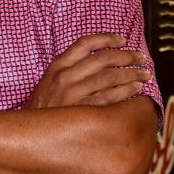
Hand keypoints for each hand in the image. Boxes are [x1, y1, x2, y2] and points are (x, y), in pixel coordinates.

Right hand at [26, 33, 149, 108]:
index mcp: (56, 67)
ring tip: (144, 74)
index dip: (106, 39)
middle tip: (141, 58)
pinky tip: (136, 89)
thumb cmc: (42, 109)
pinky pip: (110, 97)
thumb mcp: (48, 83)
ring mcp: (73, 94)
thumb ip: (68, 70)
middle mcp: (64, 77)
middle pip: (102, 58)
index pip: (84, 44)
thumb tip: (99, 61)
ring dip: (132, 74)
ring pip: (110, 77)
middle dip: (127, 56)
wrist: (29, 134)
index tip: (122, 40)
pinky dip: (126, 91)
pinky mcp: (81, 111)